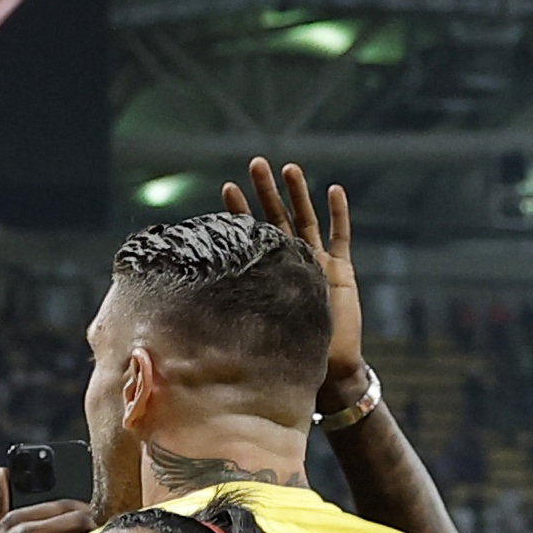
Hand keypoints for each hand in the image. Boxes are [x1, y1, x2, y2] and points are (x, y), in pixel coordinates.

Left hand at [221, 162, 367, 397]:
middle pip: (278, 217)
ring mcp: (318, 263)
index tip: (226, 188)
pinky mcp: (341, 270)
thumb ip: (234, 311)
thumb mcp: (254, 327)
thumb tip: (190, 309)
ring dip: (299, 194)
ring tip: (289, 168)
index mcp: (269, 273)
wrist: (325, 369)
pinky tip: (333, 190)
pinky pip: (341, 237)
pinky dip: (339, 214)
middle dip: (267, 190)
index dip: (240, 211)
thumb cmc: (285, 355)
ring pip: (307, 220)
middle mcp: (292, 262)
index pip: (252, 234)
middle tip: (256, 163)